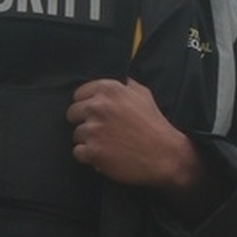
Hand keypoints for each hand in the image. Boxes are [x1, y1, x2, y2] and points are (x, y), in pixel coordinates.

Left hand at [66, 77, 201, 197]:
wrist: (164, 155)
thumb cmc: (155, 124)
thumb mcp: (143, 94)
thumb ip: (124, 85)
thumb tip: (116, 80)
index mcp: (108, 90)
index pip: (79, 94)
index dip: (86, 105)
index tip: (94, 114)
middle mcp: (97, 107)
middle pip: (72, 114)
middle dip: (84, 122)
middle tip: (99, 130)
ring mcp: (93, 130)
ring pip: (76, 135)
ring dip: (87, 140)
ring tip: (106, 144)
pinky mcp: (92, 151)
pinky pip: (78, 152)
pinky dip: (88, 156)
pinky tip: (103, 155)